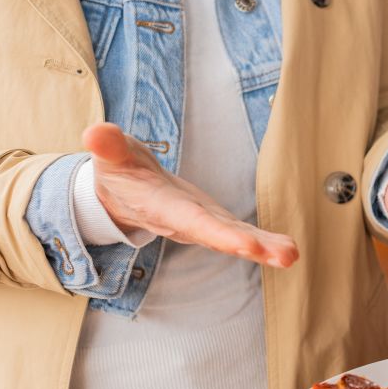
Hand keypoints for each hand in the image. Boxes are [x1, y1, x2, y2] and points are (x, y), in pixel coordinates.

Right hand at [84, 123, 298, 266]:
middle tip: (285, 256)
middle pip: (221, 236)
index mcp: (163, 207)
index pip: (194, 222)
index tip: (246, 245)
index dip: (219, 233)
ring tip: (291, 255)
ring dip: (265, 249)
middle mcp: (186, 223)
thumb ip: (108, 146)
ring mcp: (203, 225)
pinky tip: (288, 248)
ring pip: (236, 238)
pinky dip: (265, 242)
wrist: (124, 192)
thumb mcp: (111, 155)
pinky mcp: (215, 222)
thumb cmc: (120, 171)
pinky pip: (242, 234)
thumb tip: (96, 132)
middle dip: (251, 247)